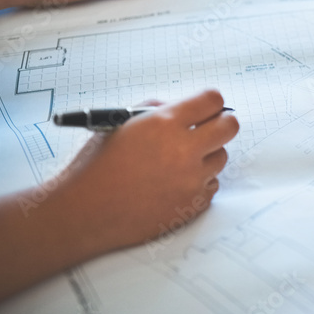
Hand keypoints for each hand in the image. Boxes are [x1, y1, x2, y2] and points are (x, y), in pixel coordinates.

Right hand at [57, 90, 236, 250]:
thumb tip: (185, 108)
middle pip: (230, 127)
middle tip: (208, 129)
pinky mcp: (193, 204)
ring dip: (206, 156)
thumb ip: (157, 109)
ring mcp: (191, 179)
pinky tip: (173, 184)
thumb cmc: (96, 167)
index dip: (210, 102)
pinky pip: (212, 185)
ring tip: (178, 162)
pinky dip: (198, 182)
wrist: (83, 213)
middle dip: (221, 124)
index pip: (212, 100)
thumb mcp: (120, 123)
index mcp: (164, 123)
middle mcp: (183, 150)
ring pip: (222, 157)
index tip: (207, 107)